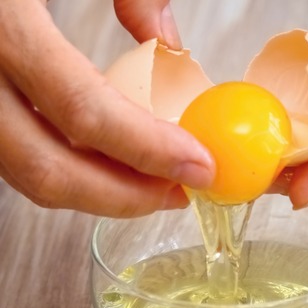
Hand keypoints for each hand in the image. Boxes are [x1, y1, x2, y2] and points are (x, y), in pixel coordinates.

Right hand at [0, 0, 213, 216]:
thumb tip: (166, 41)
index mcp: (0, 21)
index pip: (83, 110)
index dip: (149, 151)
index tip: (198, 167)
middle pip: (45, 169)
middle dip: (124, 196)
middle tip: (178, 192)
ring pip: (20, 171)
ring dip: (92, 187)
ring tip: (150, 179)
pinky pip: (7, 150)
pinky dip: (59, 161)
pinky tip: (100, 154)